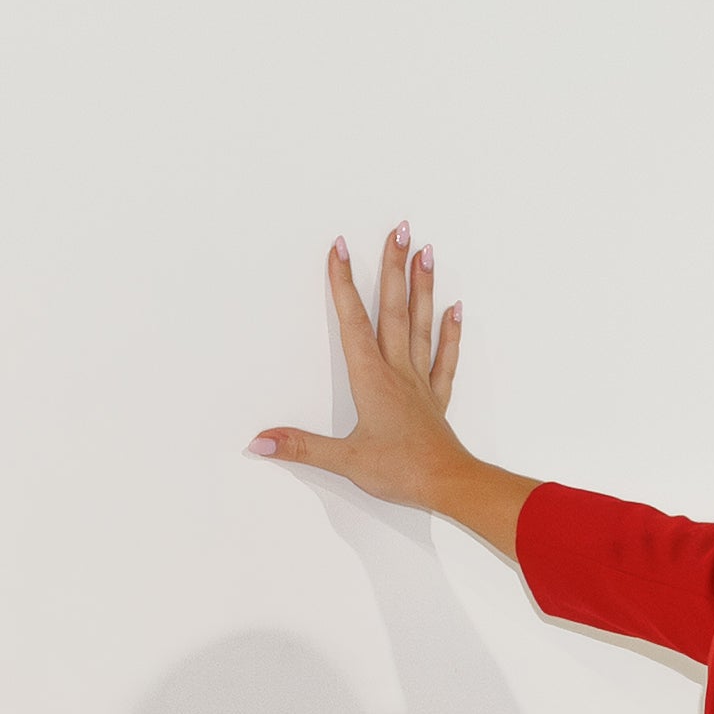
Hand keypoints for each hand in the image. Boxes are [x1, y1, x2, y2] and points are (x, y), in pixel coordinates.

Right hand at [247, 225, 534, 555]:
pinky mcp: (436, 400)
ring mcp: (419, 383)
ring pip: (421, 325)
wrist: (449, 485)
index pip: (352, 322)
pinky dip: (449, 332)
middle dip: (393, 267)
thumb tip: (259, 442)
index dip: (343, 283)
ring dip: (422, 287)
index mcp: (372, 379)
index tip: (339, 246)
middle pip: (394, 310)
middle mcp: (397, 372)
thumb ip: (300, 447)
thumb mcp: (344, 460)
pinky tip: (454, 309)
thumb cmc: (401, 471)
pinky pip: (444, 358)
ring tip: (426, 251)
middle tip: (400, 228)